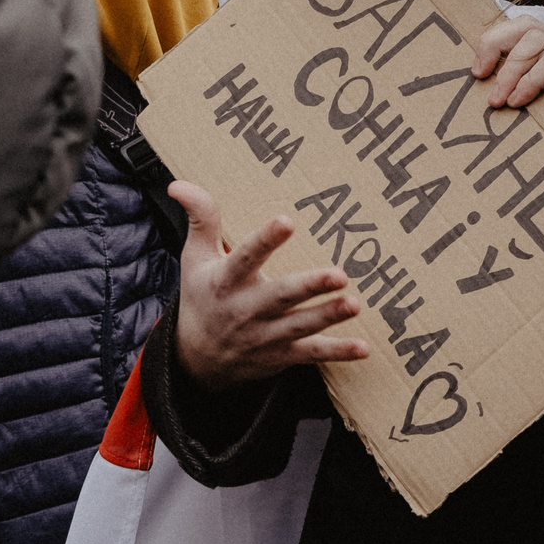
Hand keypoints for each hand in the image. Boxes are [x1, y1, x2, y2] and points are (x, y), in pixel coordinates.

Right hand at [172, 182, 371, 389]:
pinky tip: (364, 348)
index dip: (265, 240)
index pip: (244, 257)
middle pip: (280, 296)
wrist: (196, 360)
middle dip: (309, 286)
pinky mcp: (281, 355)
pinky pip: (312, 354)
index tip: (287, 221)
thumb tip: (179, 183)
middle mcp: (246, 309)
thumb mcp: (195, 258)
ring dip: (328, 316)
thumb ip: (200, 218)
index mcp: (226, 281)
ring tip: (354, 303)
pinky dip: (338, 352)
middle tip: (339, 274)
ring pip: (299, 325)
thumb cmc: (203, 297)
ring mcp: (265, 336)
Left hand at [472, 14, 543, 115]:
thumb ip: (503, 80)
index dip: (493, 41)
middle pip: (528, 28)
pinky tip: (519, 102)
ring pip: (537, 42)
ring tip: (501, 101)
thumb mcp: (517, 95)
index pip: (520, 25)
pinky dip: (528, 83)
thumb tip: (474, 74)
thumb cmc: (541, 124)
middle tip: (489, 95)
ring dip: (511, 73)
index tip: (477, 72)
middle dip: (500, 56)